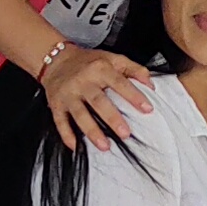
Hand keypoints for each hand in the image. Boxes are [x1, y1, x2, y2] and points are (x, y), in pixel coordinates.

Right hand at [33, 43, 152, 149]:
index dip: (134, 96)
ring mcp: (68, 94)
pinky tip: (75, 147)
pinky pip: (60, 121)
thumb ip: (134, 69)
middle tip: (125, 134)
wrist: (55, 59)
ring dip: (92, 131)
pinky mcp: (56, 104)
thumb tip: (151, 85)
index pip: (119, 82)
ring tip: (105, 146)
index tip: (147, 109)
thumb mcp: (112, 58)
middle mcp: (83, 81)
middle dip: (112, 118)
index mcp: (99, 69)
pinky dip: (67, 135)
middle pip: (98, 101)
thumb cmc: (88, 62)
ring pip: (80, 114)